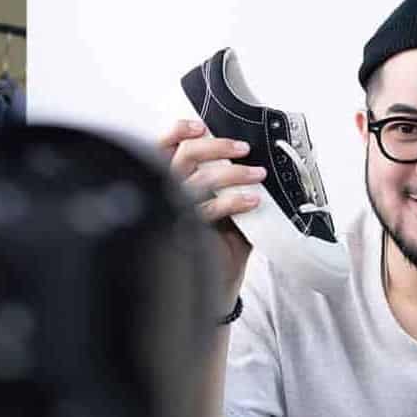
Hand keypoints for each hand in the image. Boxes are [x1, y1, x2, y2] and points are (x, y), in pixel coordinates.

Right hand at [159, 119, 265, 295]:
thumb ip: (220, 186)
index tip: (200, 127)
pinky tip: (253, 200)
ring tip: (257, 173)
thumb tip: (243, 158)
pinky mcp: (189, 234)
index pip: (160, 149)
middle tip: (242, 149)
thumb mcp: (217, 210)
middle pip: (182, 157)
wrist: (212, 290)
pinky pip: (212, 209)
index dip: (177, 132)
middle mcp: (165, 197)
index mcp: (165, 185)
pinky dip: (235, 200)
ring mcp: (176, 215)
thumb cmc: (212, 248)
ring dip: (234, 172)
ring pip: (199, 180)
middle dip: (215, 147)